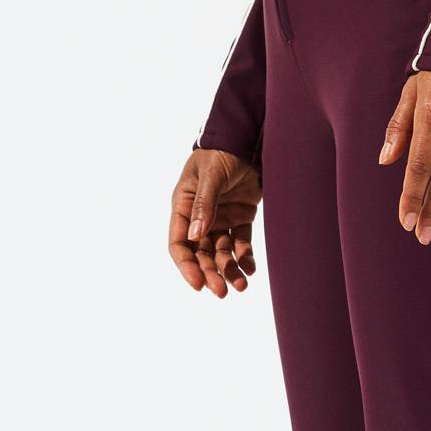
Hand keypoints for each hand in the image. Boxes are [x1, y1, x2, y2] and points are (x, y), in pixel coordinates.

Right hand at [169, 146, 261, 296]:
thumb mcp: (210, 175)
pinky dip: (245, 257)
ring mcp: (220, 218)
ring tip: (241, 285)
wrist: (248, 138)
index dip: (187, 266)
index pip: (180, 243)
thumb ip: (204, 204)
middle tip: (222, 292)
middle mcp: (199, 216)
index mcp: (183, 206)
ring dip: (229, 270)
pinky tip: (250, 269)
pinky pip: (241, 243)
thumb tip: (196, 237)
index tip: (198, 285)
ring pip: (222, 252)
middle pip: (202, 253)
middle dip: (211, 273)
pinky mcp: (240, 216)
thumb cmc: (221, 152)